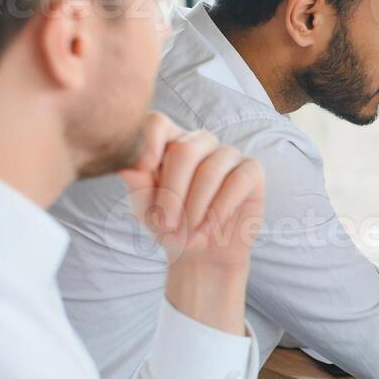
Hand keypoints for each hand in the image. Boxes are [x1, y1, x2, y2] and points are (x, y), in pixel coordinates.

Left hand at [118, 112, 264, 333]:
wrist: (200, 255)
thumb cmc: (170, 225)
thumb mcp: (146, 207)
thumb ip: (137, 183)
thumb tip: (127, 165)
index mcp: (169, 142)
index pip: (157, 123)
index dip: (149, 141)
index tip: (143, 169)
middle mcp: (199, 142)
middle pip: (185, 150)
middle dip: (173, 193)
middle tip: (167, 226)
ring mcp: (227, 154)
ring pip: (210, 170)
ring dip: (196, 208)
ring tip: (189, 235)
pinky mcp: (251, 171)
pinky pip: (237, 181)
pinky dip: (220, 209)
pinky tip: (210, 228)